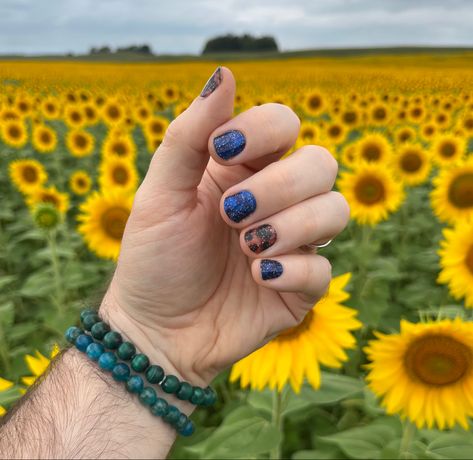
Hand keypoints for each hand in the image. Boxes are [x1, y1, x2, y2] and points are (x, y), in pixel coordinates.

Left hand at [100, 66, 349, 387]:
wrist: (157, 330)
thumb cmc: (154, 259)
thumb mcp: (159, 195)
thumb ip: (189, 137)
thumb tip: (225, 73)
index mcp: (242, 171)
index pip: (284, 123)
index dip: (263, 129)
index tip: (219, 152)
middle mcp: (275, 201)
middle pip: (321, 163)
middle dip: (278, 186)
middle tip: (230, 214)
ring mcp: (292, 243)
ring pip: (335, 211)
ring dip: (291, 226)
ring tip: (246, 248)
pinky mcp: (301, 286)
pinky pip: (325, 270)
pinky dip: (293, 270)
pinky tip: (257, 278)